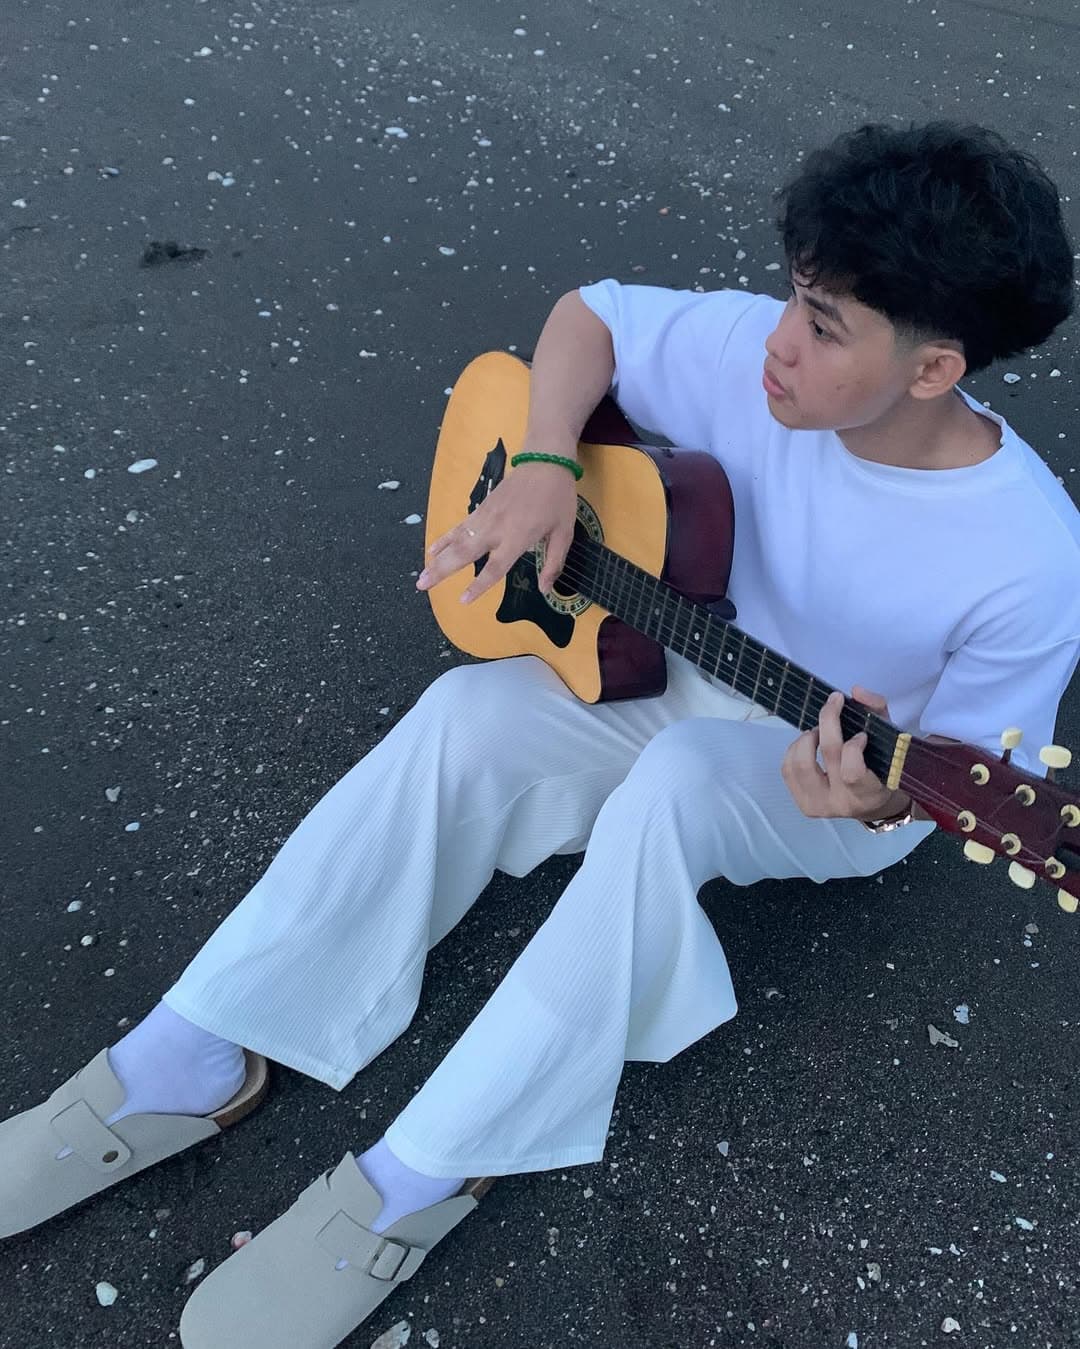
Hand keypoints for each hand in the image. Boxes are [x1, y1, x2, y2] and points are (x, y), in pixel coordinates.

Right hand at [417, 459, 579, 603]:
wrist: (545, 461)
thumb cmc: (558, 499)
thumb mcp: (564, 533)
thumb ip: (553, 563)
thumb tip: (544, 590)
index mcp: (518, 537)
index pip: (494, 567)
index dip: (478, 585)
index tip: (463, 600)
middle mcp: (496, 529)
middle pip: (464, 554)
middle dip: (441, 571)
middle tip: (421, 585)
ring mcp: (485, 516)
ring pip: (456, 540)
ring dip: (437, 558)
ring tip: (422, 574)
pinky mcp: (481, 507)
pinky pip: (459, 526)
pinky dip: (445, 538)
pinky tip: (433, 550)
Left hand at [781, 687, 911, 821]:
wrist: (872, 804)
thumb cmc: (881, 768)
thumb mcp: (889, 739)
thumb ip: (877, 710)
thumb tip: (855, 691)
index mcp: (869, 793)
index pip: (852, 772)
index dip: (853, 746)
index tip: (861, 734)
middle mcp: (842, 803)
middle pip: (826, 755)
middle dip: (827, 722)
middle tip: (833, 707)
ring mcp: (820, 806)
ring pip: (800, 763)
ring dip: (807, 738)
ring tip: (818, 732)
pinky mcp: (804, 804)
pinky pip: (787, 769)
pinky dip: (795, 749)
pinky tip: (809, 745)